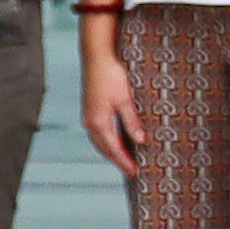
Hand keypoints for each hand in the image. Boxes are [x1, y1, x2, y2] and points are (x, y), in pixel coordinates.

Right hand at [81, 40, 143, 176]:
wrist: (97, 55)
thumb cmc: (111, 74)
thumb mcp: (125, 99)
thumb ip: (132, 121)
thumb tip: (140, 141)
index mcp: (98, 122)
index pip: (114, 149)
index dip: (125, 162)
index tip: (136, 173)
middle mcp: (90, 122)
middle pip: (105, 149)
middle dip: (118, 160)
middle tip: (133, 171)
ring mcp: (88, 115)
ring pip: (100, 141)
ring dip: (112, 151)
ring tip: (126, 160)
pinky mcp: (90, 109)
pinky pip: (99, 132)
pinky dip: (108, 141)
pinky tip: (117, 140)